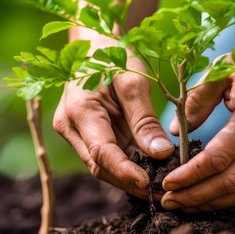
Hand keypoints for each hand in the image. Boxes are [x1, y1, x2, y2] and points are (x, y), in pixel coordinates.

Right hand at [53, 57, 174, 199]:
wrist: (94, 44)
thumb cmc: (113, 54)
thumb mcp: (133, 82)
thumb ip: (145, 120)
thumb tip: (161, 153)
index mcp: (79, 110)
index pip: (102, 153)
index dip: (126, 172)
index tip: (151, 183)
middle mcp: (70, 127)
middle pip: (100, 166)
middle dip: (131, 181)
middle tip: (164, 190)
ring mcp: (75, 133)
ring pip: (103, 166)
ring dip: (131, 176)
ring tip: (161, 183)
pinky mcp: (85, 135)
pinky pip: (107, 156)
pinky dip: (128, 165)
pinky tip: (150, 170)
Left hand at [161, 43, 234, 211]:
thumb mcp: (225, 70)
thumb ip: (198, 99)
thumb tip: (176, 132)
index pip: (218, 157)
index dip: (190, 175)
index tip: (167, 182)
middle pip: (230, 182)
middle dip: (195, 196)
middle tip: (169, 201)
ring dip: (213, 203)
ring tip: (185, 205)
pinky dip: (233, 197)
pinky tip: (211, 197)